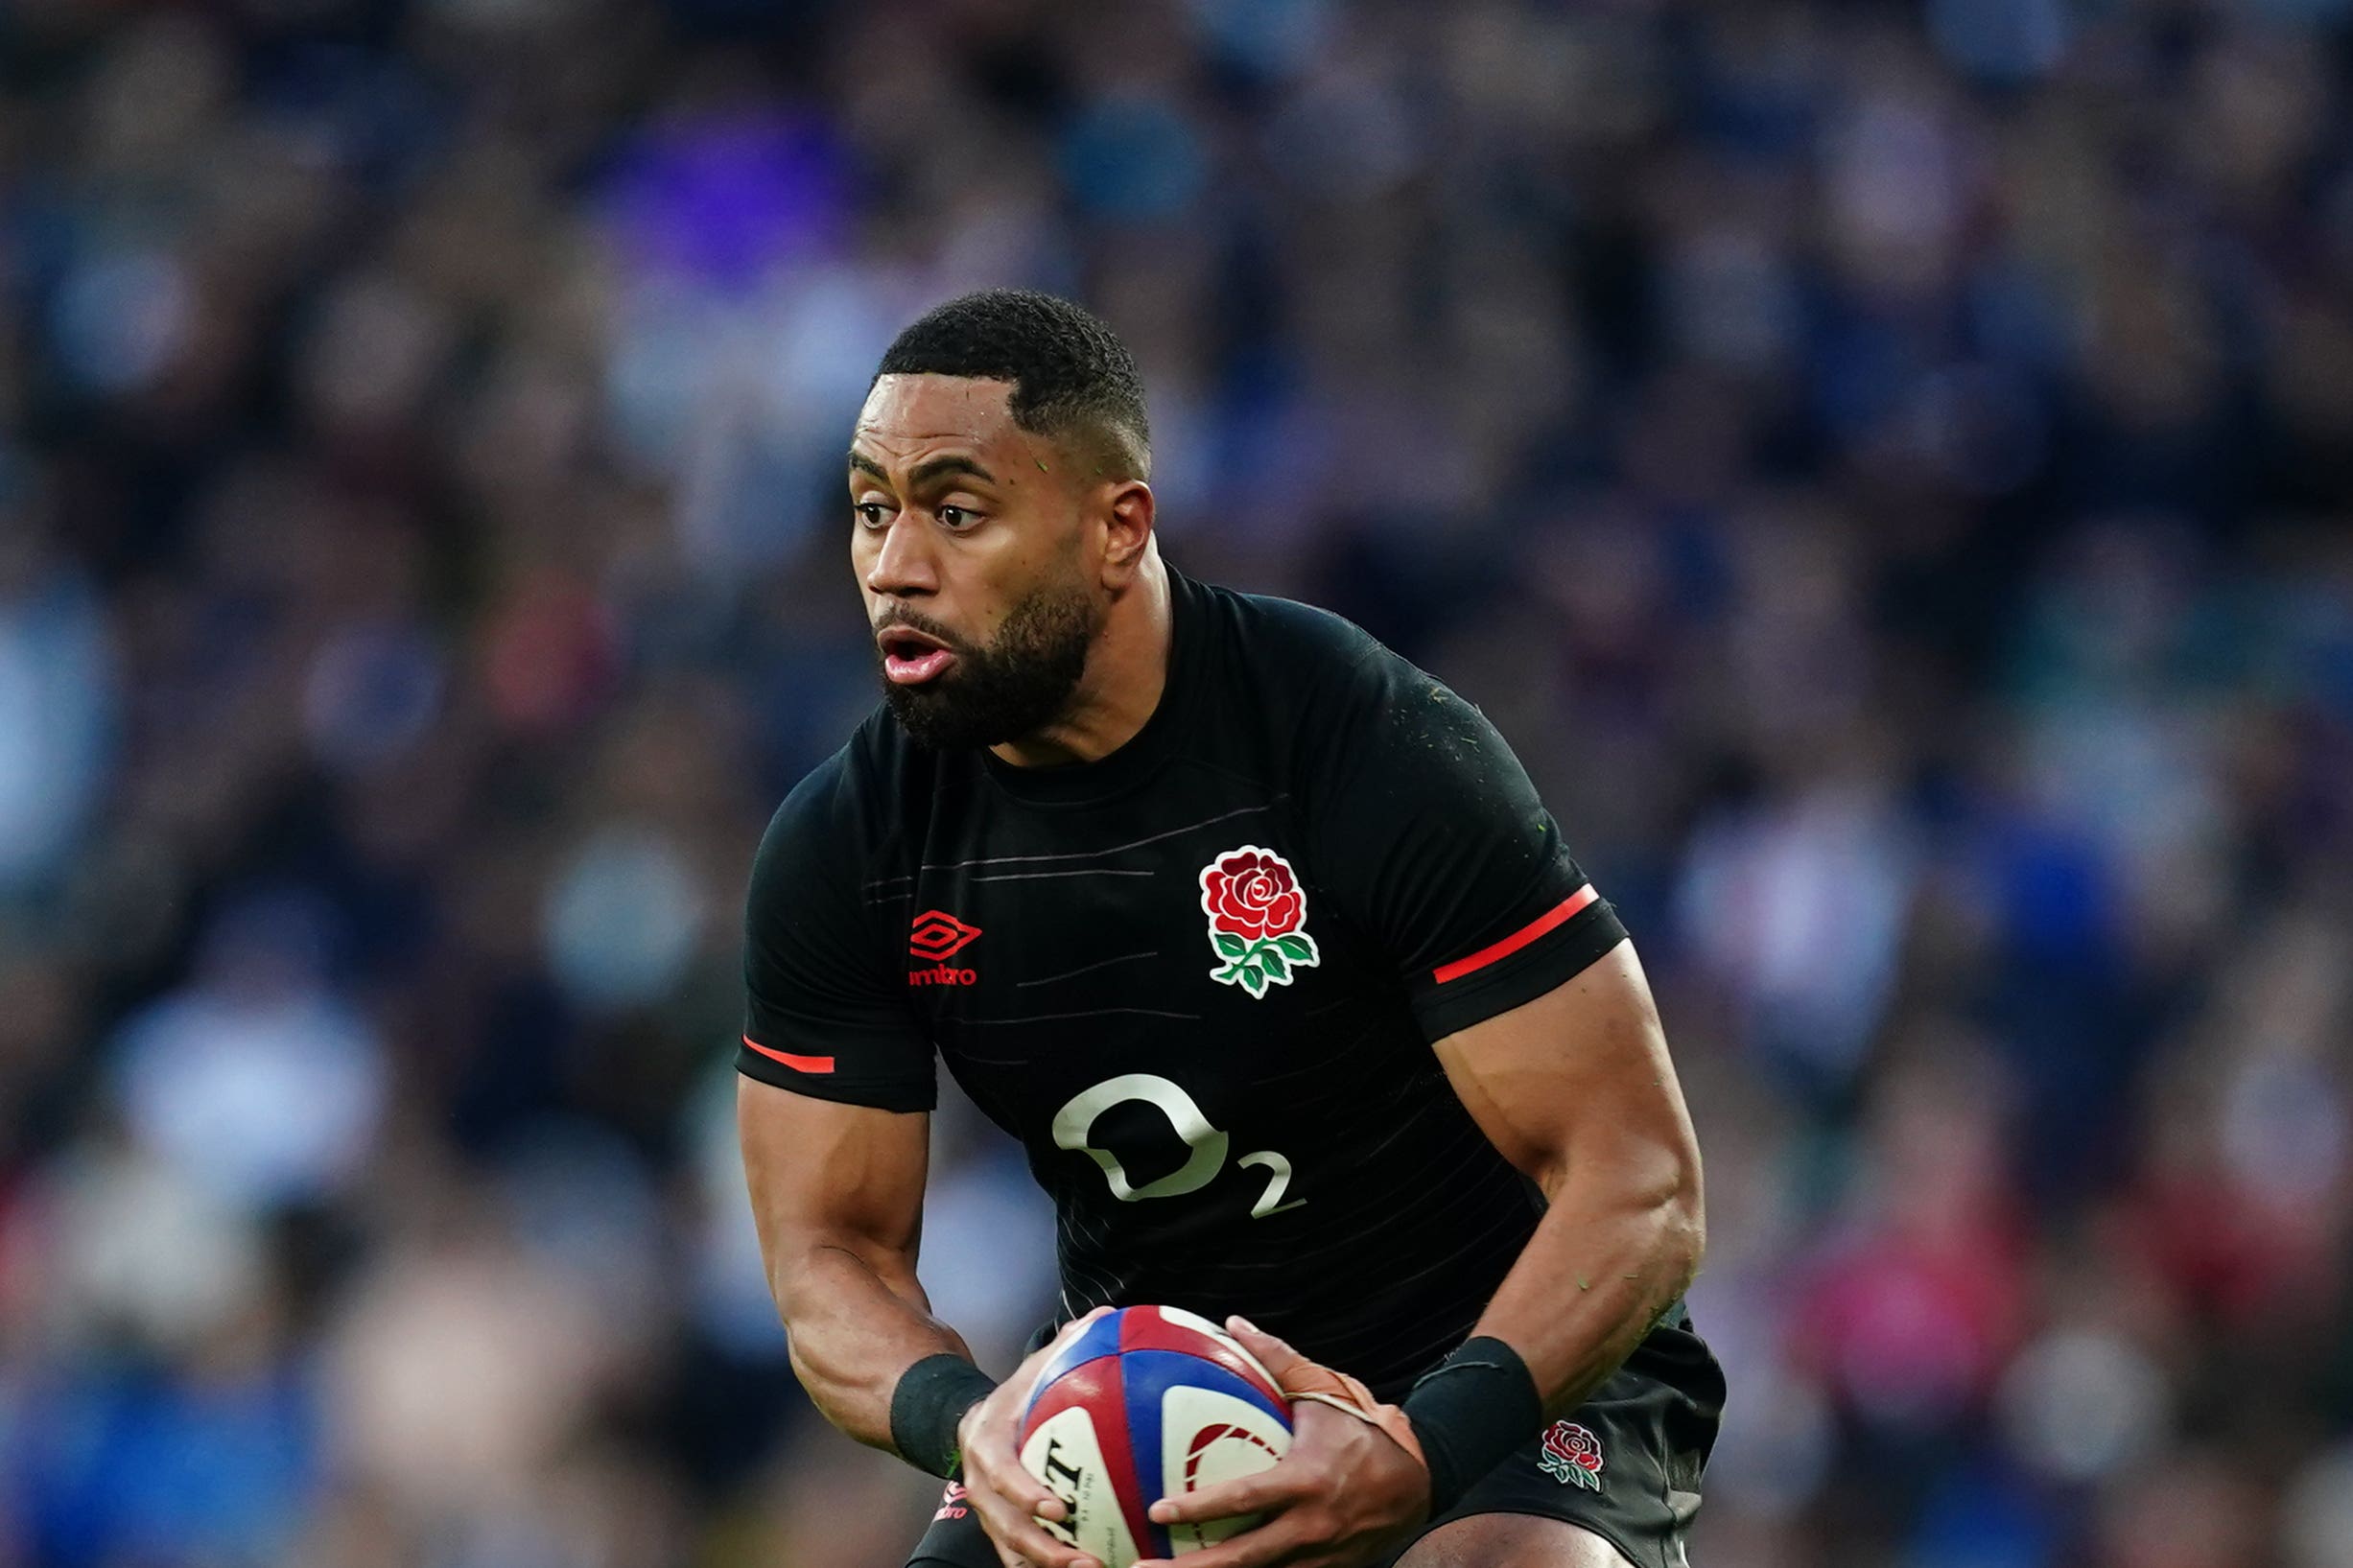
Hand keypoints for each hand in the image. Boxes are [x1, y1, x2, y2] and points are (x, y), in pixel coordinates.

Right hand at [957, 1306, 1114, 1567]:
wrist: (968, 1426)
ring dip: (1045, 1566)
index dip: (1025, 1492)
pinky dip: (1043, 1567)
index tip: (1059, 1506)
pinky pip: (1017, 1556)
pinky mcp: (998, 1530)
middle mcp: (980, 1485)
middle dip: (1041, 1548)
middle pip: (1004, 1526)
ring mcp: (986, 1512)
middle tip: (1083, 1561)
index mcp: (986, 1445)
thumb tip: (1108, 1316)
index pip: (1000, 1473)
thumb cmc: (1013, 1398)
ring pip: (1010, 1550)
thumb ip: (1066, 1345)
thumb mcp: (1031, 1368)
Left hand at [1137, 1319, 1430, 1567]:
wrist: (1423, 1477)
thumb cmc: (1366, 1428)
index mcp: (1307, 1482)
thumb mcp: (1324, 1390)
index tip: (1157, 1512)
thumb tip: (1233, 1324)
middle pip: (1243, 1560)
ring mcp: (1320, 1557)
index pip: (1245, 1500)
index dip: (1199, 1508)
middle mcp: (1311, 1527)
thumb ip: (1277, 1359)